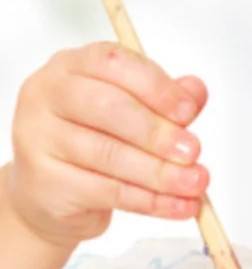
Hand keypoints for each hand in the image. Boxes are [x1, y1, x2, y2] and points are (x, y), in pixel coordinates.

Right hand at [9, 43, 208, 247]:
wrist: (50, 192)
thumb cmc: (95, 139)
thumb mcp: (134, 111)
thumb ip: (165, 99)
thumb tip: (196, 90)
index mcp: (72, 66)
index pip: (113, 63)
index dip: (157, 87)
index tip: (189, 112)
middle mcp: (47, 94)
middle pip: (107, 107)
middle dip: (158, 132)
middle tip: (193, 151)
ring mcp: (37, 136)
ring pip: (108, 154)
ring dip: (160, 172)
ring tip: (195, 182)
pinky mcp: (43, 180)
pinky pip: (105, 191)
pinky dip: (149, 200)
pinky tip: (178, 205)